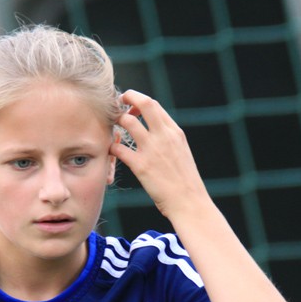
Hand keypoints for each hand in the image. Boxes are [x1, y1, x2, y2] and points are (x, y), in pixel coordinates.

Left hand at [110, 90, 210, 219]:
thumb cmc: (185, 181)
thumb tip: (154, 130)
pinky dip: (112, 147)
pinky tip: (111, 151)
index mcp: (174, 132)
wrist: (189, 202)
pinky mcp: (141, 166)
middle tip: (117, 105)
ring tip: (112, 129)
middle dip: (127, 99)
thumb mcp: (181, 152)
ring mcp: (152, 149)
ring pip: (127, 121)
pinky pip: (118, 148)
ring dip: (116, 122)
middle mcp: (164, 136)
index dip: (138, 101)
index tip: (130, 107)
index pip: (153, 105)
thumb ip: (168, 139)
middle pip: (143, 103)